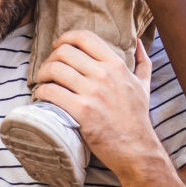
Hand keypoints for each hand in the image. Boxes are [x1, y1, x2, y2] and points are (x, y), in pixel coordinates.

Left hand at [35, 32, 163, 178]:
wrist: (136, 149)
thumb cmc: (137, 118)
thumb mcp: (144, 85)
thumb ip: (143, 61)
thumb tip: (139, 41)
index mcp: (116, 65)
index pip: (84, 37)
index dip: (66, 38)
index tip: (58, 47)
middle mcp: (104, 75)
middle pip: (64, 52)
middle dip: (50, 58)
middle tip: (48, 70)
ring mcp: (92, 93)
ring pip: (54, 69)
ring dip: (42, 74)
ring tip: (43, 82)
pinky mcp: (82, 111)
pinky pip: (51, 92)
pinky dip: (41, 92)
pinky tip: (42, 97)